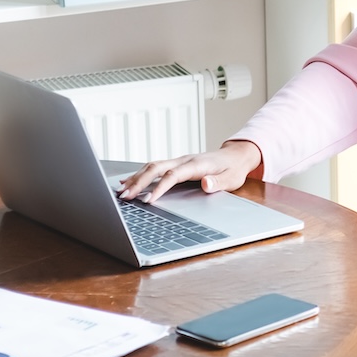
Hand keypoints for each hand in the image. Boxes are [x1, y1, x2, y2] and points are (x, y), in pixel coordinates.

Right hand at [119, 140, 261, 200]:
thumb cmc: (233, 169)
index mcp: (196, 164)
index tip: (148, 200)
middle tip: (124, 196)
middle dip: (138, 182)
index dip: (159, 188)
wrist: (236, 155)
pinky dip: (139, 174)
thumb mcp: (232, 179)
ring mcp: (178, 161)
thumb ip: (218, 183)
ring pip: (152, 166)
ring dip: (135, 178)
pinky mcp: (175, 164)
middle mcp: (184, 160)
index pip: (173, 176)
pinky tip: (127, 182)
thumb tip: (205, 184)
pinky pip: (154, 167)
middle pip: (156, 168)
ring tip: (120, 192)